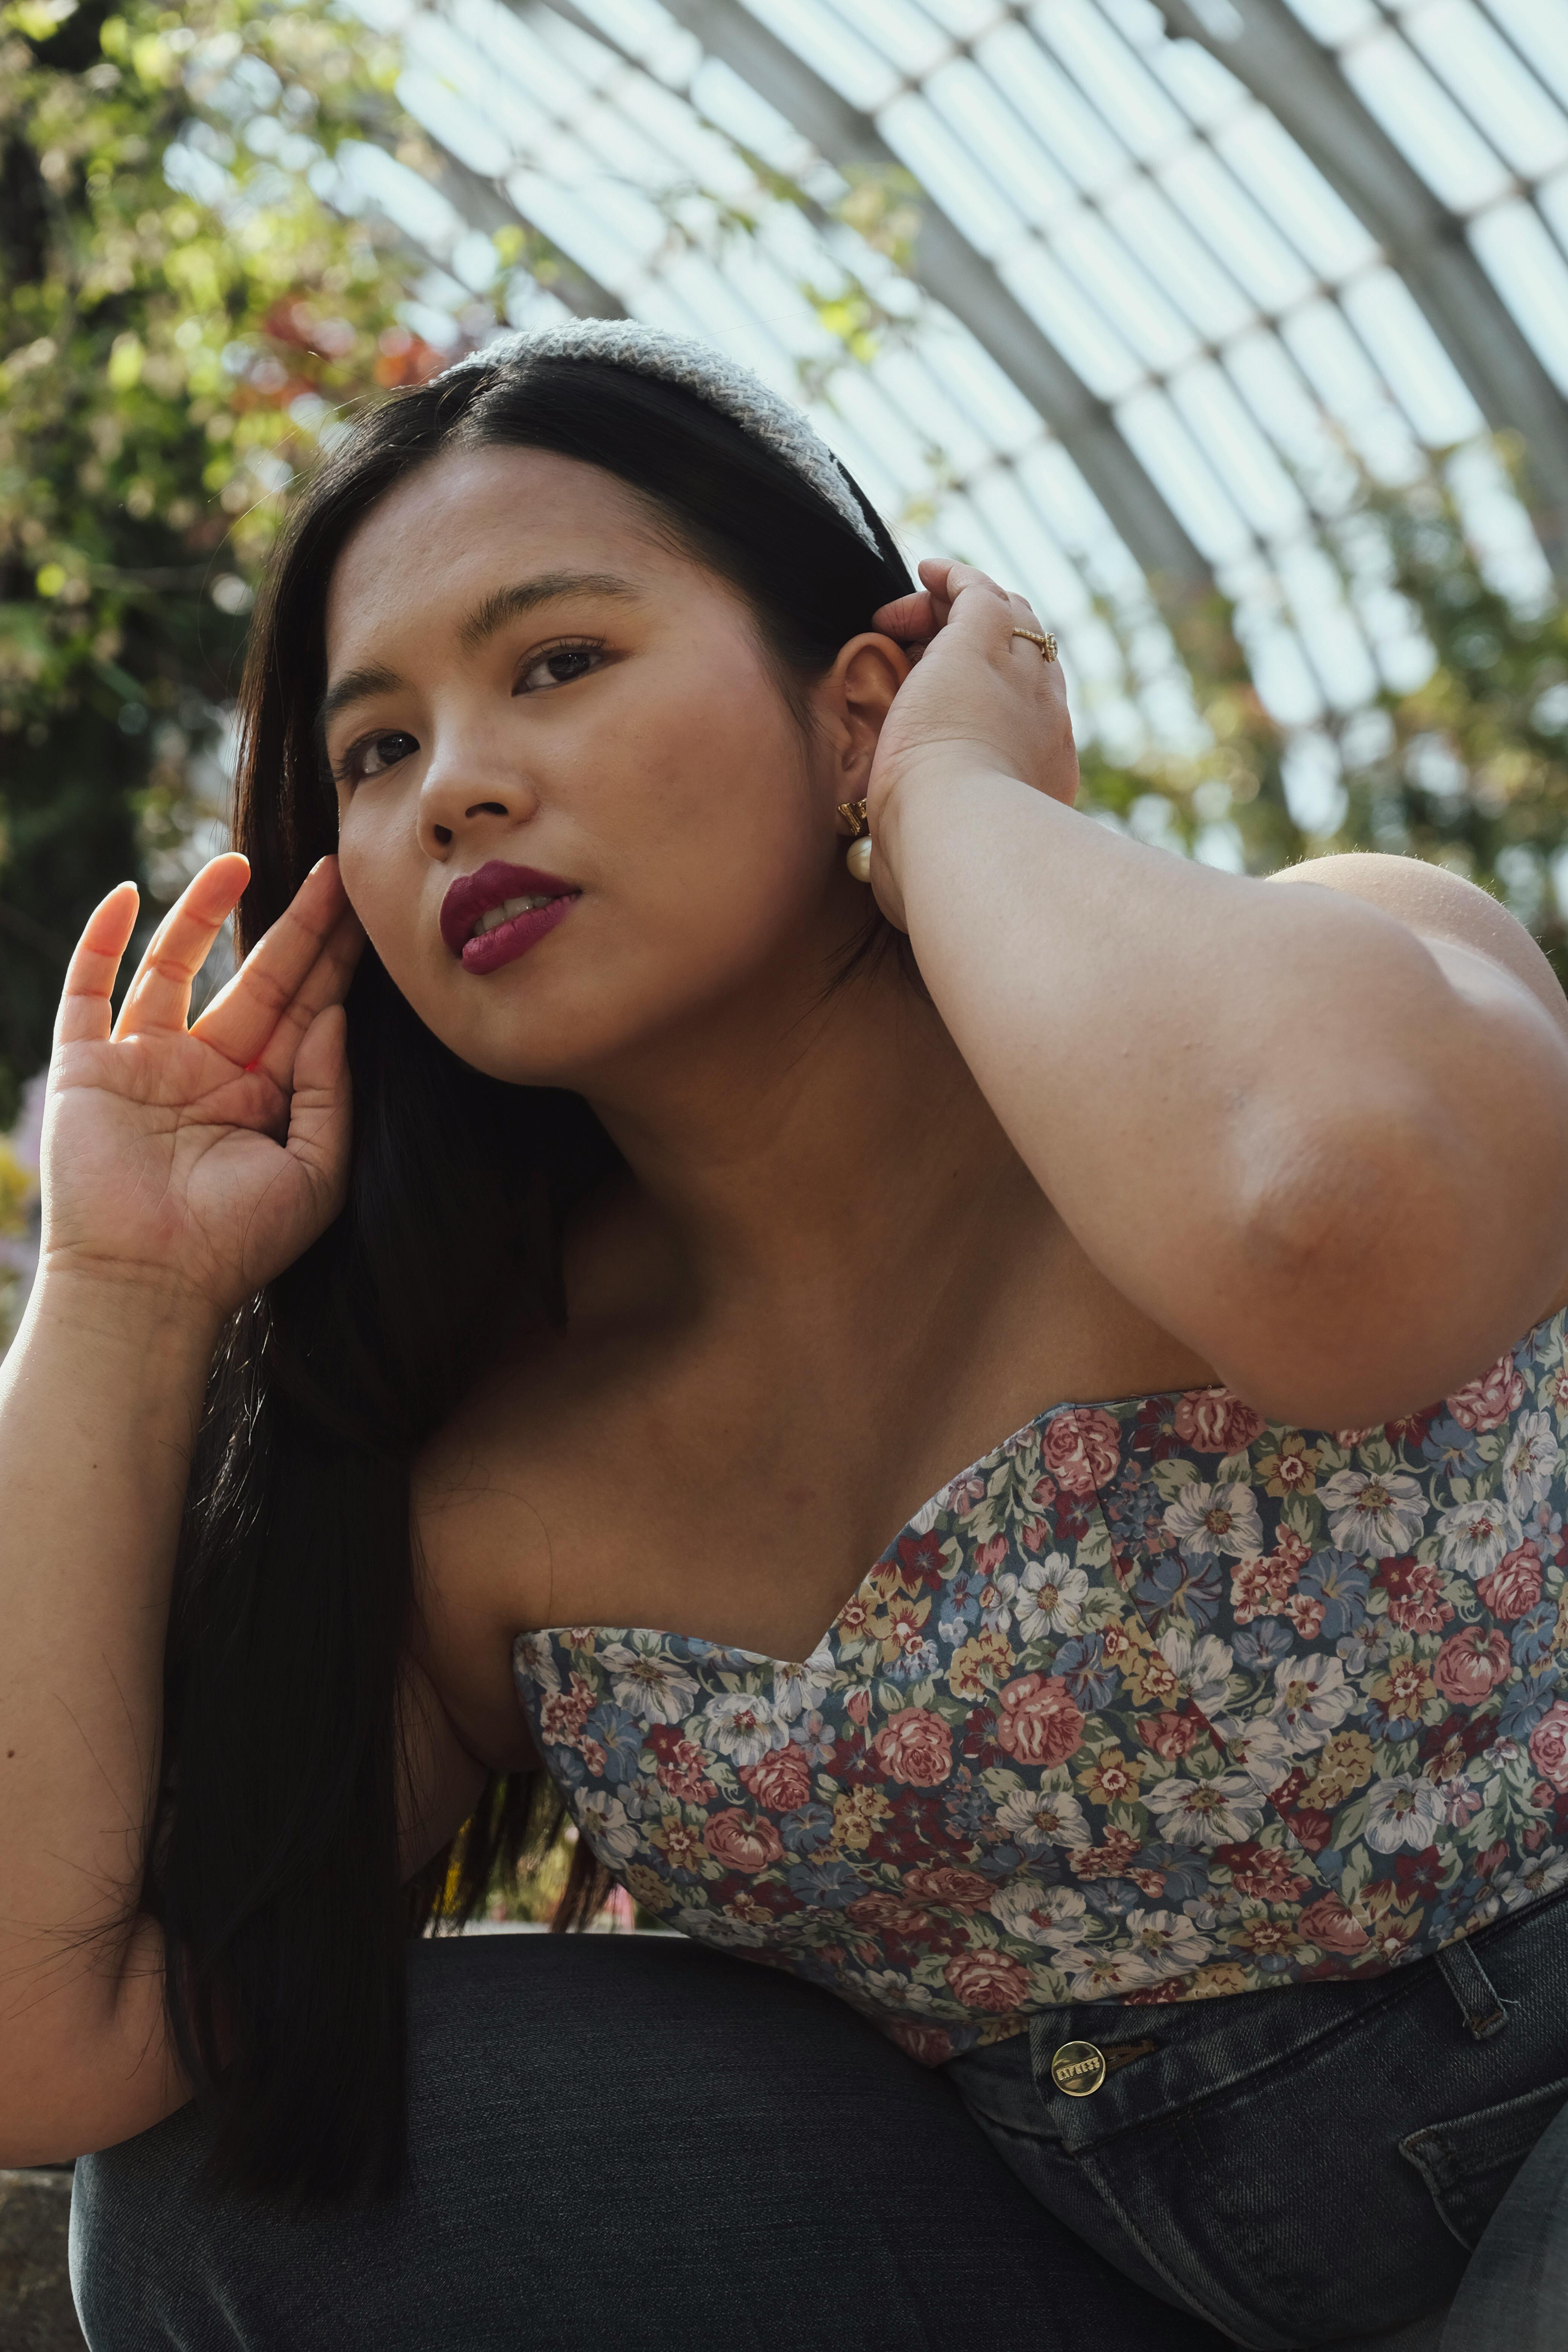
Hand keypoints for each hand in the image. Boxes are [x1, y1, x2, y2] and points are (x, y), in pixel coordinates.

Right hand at [40, 852, 363, 1324]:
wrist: (149, 1284)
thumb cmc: (237, 1244)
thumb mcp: (316, 1174)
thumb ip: (332, 1093)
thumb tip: (337, 1016)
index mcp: (265, 1096)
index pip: (309, 1011)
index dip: (336, 959)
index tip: (366, 910)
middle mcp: (208, 1071)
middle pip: (259, 978)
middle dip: (297, 926)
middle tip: (335, 870)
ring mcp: (145, 1063)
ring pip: (176, 967)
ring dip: (205, 914)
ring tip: (241, 862)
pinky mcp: (88, 1066)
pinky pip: (90, 988)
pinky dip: (103, 940)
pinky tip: (130, 894)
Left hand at [864, 558, 1077, 925]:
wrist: (965, 841)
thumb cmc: (942, 871)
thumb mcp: (930, 861)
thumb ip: (907, 855)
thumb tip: (872, 867)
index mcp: (1040, 772)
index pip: (1026, 719)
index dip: (991, 701)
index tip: (944, 709)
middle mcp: (1044, 718)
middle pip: (1027, 659)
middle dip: (983, 651)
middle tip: (926, 655)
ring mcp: (1020, 677)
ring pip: (1008, 618)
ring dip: (961, 612)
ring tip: (915, 614)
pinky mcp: (983, 643)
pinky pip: (976, 590)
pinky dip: (953, 578)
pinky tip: (924, 572)